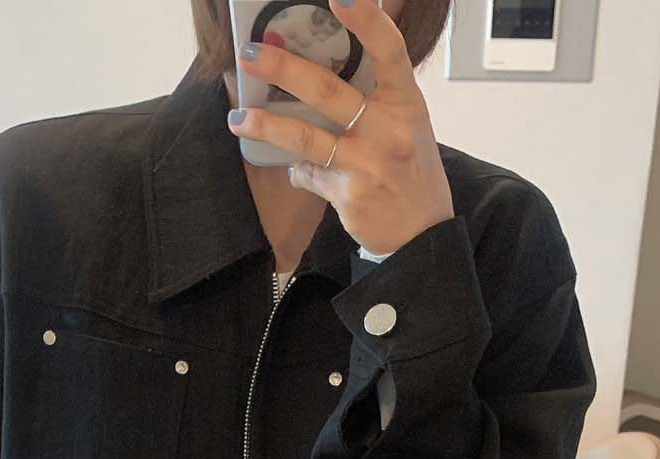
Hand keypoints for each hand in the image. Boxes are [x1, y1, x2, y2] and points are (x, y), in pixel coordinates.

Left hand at [229, 0, 454, 255]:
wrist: (422, 235)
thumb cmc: (410, 171)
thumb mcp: (409, 123)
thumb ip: (379, 91)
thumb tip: (333, 52)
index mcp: (406, 102)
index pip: (390, 51)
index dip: (367, 20)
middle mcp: (389, 130)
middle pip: (328, 91)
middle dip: (283, 68)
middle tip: (250, 53)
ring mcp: (368, 163)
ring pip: (307, 137)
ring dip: (267, 126)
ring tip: (238, 118)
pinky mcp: (349, 195)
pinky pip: (308, 174)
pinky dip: (298, 170)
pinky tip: (295, 168)